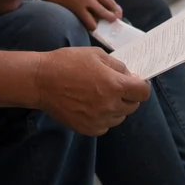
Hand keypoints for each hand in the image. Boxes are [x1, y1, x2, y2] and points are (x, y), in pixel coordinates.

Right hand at [32, 47, 150, 134]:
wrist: (41, 81)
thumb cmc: (68, 63)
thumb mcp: (96, 54)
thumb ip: (118, 66)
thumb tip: (131, 76)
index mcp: (115, 85)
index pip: (143, 92)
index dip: (141, 86)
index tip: (135, 83)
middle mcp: (110, 106)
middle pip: (133, 106)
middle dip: (128, 96)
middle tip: (114, 87)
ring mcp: (99, 120)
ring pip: (119, 117)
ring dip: (116, 107)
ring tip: (99, 96)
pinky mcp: (88, 129)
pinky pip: (105, 126)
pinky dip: (103, 118)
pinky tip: (91, 106)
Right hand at [45, 0, 121, 30]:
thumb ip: (102, 3)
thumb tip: (115, 18)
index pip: (114, 6)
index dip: (117, 15)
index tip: (116, 20)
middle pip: (109, 16)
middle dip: (110, 22)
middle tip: (108, 25)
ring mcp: (82, 5)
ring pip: (95, 24)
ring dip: (96, 27)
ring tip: (94, 25)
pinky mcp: (74, 13)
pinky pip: (85, 25)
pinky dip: (86, 27)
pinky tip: (85, 24)